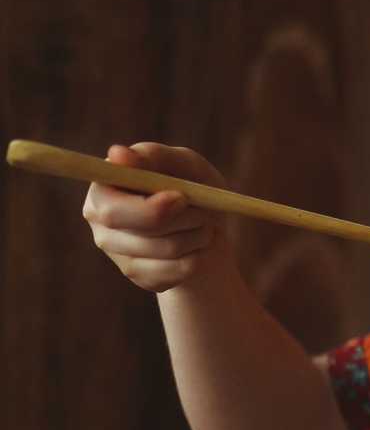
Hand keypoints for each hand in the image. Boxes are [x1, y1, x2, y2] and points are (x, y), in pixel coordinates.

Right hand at [82, 143, 231, 291]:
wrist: (208, 227)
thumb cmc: (191, 186)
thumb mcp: (183, 163)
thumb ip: (154, 156)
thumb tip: (117, 154)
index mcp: (103, 189)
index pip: (114, 210)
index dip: (150, 209)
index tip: (180, 199)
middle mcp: (101, 223)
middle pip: (144, 232)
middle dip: (186, 218)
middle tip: (203, 210)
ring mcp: (117, 254)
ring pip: (169, 250)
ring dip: (199, 234)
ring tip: (202, 224)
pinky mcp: (140, 276)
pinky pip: (179, 271)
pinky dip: (200, 256)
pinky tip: (195, 246)